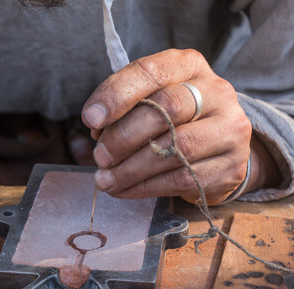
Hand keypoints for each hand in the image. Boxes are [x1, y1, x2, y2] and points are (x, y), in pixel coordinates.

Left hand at [81, 49, 263, 204]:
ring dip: (131, 169)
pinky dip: (144, 187)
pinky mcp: (230, 166)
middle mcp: (216, 92)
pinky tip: (123, 189)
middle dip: (123, 136)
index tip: (90, 119)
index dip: (117, 95)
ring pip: (176, 149)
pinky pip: (183, 179)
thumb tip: (96, 126)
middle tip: (99, 156)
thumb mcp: (148, 100)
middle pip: (167, 109)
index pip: (152, 71)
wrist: (219, 150)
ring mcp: (229, 130)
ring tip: (105, 178)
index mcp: (189, 66)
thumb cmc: (172, 120)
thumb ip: (123, 107)